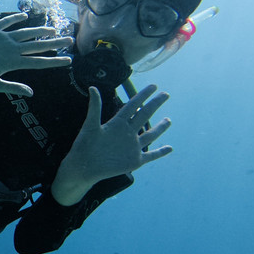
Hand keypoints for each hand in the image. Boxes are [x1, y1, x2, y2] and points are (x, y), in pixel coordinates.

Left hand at [51, 84, 172, 205]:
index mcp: (117, 123)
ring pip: (150, 135)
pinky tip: (170, 148)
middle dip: (155, 104)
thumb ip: (95, 107)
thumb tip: (92, 87)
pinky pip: (151, 155)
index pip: (133, 105)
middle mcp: (127, 132)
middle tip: (165, 94)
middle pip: (144, 115)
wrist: (84, 167)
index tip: (154, 86)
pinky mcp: (134, 160)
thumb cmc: (84, 146)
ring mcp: (132, 146)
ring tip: (168, 120)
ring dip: (160, 128)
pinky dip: (160, 152)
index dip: (143, 95)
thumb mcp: (90, 125)